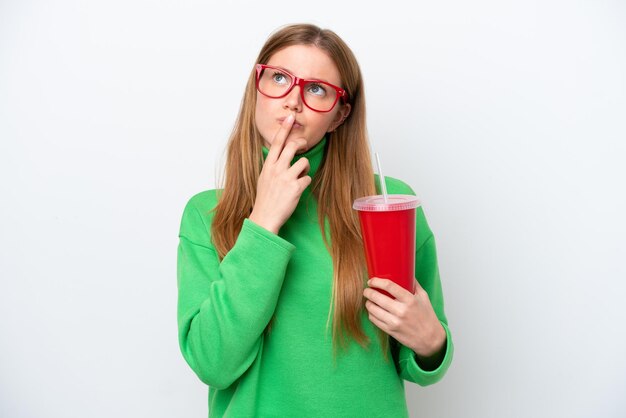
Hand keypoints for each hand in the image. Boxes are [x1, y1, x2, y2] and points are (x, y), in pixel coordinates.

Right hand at [249, 113, 311, 233]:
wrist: (265, 217)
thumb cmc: (265, 199)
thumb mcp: (264, 178)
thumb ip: (272, 166)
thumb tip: (281, 156)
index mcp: (268, 166)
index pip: (277, 143)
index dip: (284, 129)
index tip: (290, 117)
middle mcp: (276, 169)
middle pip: (292, 146)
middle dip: (301, 143)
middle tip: (304, 144)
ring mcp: (286, 178)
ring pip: (304, 162)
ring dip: (305, 168)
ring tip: (299, 176)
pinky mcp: (295, 188)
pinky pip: (307, 178)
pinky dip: (305, 183)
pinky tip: (298, 189)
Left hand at [363, 277, 445, 358]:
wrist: (430, 338)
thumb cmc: (427, 316)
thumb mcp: (424, 297)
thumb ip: (414, 284)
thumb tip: (405, 271)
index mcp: (410, 300)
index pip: (389, 286)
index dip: (377, 281)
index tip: (372, 281)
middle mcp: (401, 311)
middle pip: (377, 297)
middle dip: (368, 292)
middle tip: (367, 290)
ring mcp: (395, 322)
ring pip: (373, 309)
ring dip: (368, 303)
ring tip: (369, 300)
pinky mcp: (390, 331)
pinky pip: (374, 320)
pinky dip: (371, 314)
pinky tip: (373, 310)